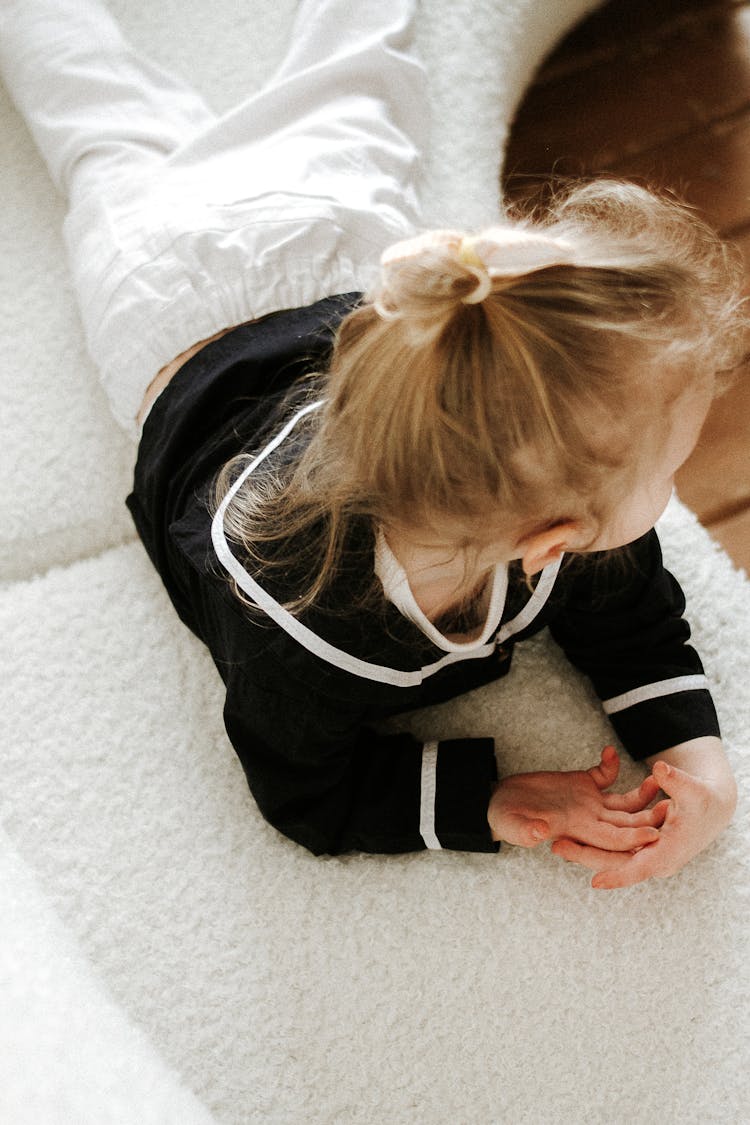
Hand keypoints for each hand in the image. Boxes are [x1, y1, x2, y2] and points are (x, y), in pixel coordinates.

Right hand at [488, 745, 662, 849]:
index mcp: (576, 830)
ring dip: (641, 792)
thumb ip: (524, 831)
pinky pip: (604, 775)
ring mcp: (587, 800)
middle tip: (673, 806)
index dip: (633, 837)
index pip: (613, 839)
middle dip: (650, 816)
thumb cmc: (504, 819)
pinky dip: (610, 764)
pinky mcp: (580, 783)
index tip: (654, 832)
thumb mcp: (511, 826)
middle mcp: (588, 818)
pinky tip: (610, 751)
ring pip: (624, 800)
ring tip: (656, 777)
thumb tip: (539, 834)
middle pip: (628, 821)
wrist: (499, 803)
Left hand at [551, 754, 736, 888]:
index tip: (595, 883)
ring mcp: (644, 852)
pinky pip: (610, 845)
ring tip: (554, 839)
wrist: (711, 807)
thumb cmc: (705, 799)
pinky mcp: (637, 844)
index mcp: (668, 852)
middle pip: (615, 863)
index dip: (618, 876)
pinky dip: (592, 840)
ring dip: (584, 849)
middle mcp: (654, 858)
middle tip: (556, 846)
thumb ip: (675, 781)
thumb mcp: (693, 790)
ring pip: (609, 854)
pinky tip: (569, 832)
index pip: (640, 868)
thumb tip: (660, 769)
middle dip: (586, 857)